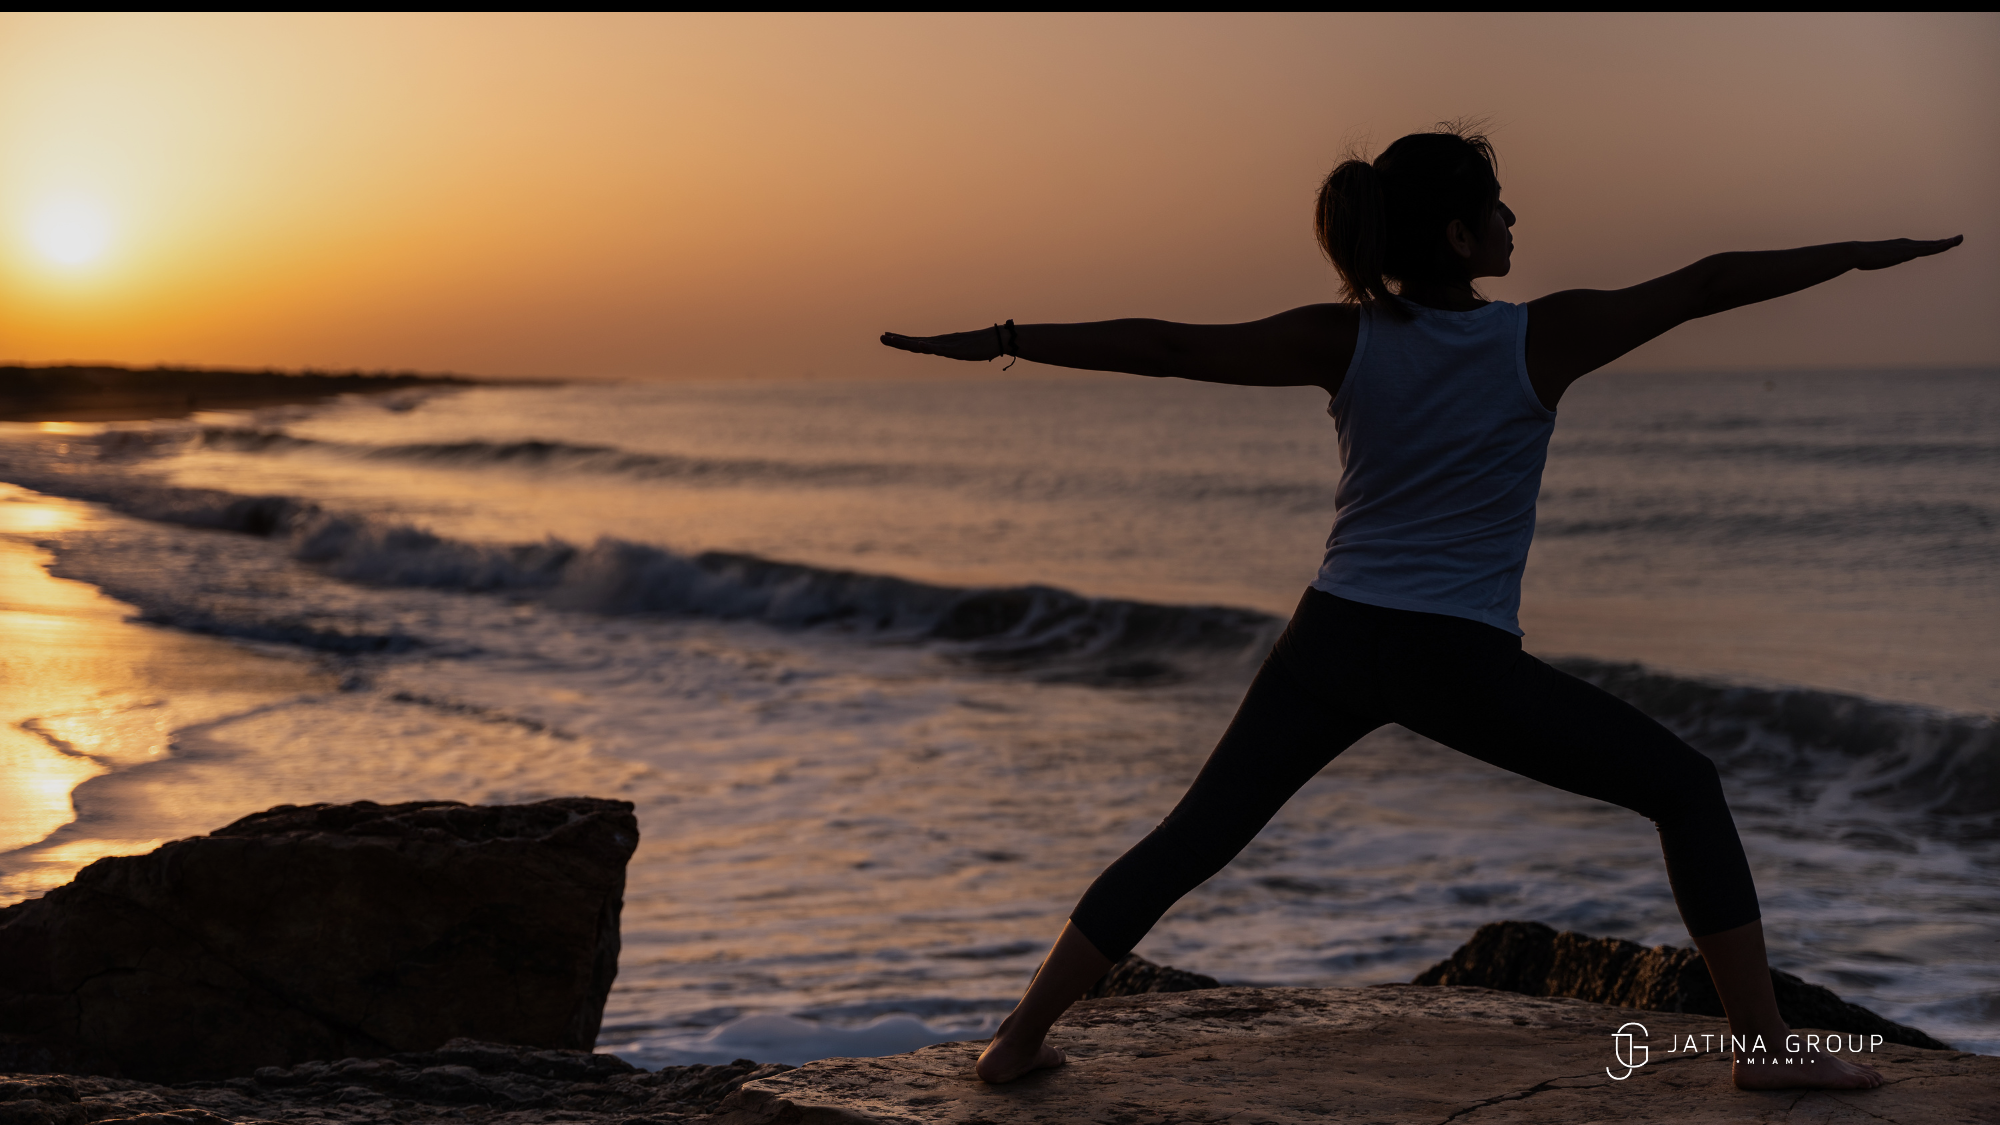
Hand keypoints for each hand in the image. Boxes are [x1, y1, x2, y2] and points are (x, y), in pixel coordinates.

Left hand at [880, 327, 1004, 361]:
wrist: (996, 339)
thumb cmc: (978, 345)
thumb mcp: (959, 350)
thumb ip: (951, 350)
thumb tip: (944, 352)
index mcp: (939, 343)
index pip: (915, 341)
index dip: (900, 339)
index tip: (885, 336)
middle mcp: (940, 342)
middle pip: (914, 342)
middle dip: (897, 340)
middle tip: (881, 337)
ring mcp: (947, 346)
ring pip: (922, 344)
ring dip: (906, 342)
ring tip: (892, 340)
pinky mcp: (956, 349)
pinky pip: (940, 349)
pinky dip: (929, 346)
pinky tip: (920, 345)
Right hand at [1854, 235, 1962, 269]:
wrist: (1857, 252)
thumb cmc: (1859, 257)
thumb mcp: (1867, 260)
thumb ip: (1868, 259)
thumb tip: (1858, 261)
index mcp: (1898, 246)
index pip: (1918, 246)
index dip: (1931, 245)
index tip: (1940, 243)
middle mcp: (1906, 244)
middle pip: (1929, 244)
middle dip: (1943, 242)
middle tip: (1957, 239)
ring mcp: (1908, 247)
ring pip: (1932, 245)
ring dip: (1947, 242)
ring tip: (1958, 239)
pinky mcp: (1910, 251)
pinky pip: (1931, 248)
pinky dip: (1942, 245)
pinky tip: (1951, 243)